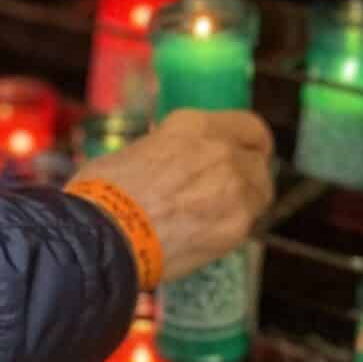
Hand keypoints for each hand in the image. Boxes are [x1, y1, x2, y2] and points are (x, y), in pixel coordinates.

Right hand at [84, 110, 273, 284]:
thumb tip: (168, 161)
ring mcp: (235, 187)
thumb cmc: (102, 195)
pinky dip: (232, 228)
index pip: (250, 127)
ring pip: (260, 193)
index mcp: (194, 125)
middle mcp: (222, 149)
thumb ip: (166, 152)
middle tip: (226, 193)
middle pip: (258, 162)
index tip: (246, 154)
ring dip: (244, 203)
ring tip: (214, 218)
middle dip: (246, 176)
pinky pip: (248, 224)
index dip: (249, 143)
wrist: (104, 235)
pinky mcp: (237, 224)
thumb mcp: (134, 152)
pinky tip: (206, 235)